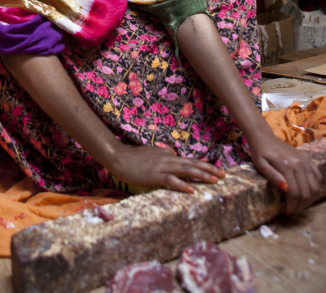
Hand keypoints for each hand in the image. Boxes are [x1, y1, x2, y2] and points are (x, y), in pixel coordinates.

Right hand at [110, 143, 224, 193]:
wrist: (119, 157)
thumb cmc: (134, 156)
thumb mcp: (152, 152)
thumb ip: (164, 154)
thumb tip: (174, 154)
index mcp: (168, 155)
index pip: (189, 160)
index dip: (203, 164)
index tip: (216, 169)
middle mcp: (168, 159)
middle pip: (192, 163)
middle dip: (209, 169)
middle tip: (223, 174)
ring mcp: (162, 167)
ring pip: (186, 170)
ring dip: (201, 175)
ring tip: (214, 180)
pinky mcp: (155, 175)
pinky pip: (171, 180)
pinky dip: (182, 185)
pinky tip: (192, 189)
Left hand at [248, 129, 321, 213]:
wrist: (264, 137)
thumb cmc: (260, 153)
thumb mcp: (260, 165)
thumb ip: (272, 176)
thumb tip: (285, 189)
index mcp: (286, 165)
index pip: (294, 192)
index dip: (292, 205)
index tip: (288, 213)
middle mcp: (299, 163)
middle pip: (306, 191)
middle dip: (301, 205)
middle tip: (294, 211)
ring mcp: (305, 160)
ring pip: (314, 186)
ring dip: (309, 199)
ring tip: (300, 204)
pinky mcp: (308, 158)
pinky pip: (317, 177)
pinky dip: (315, 188)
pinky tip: (306, 193)